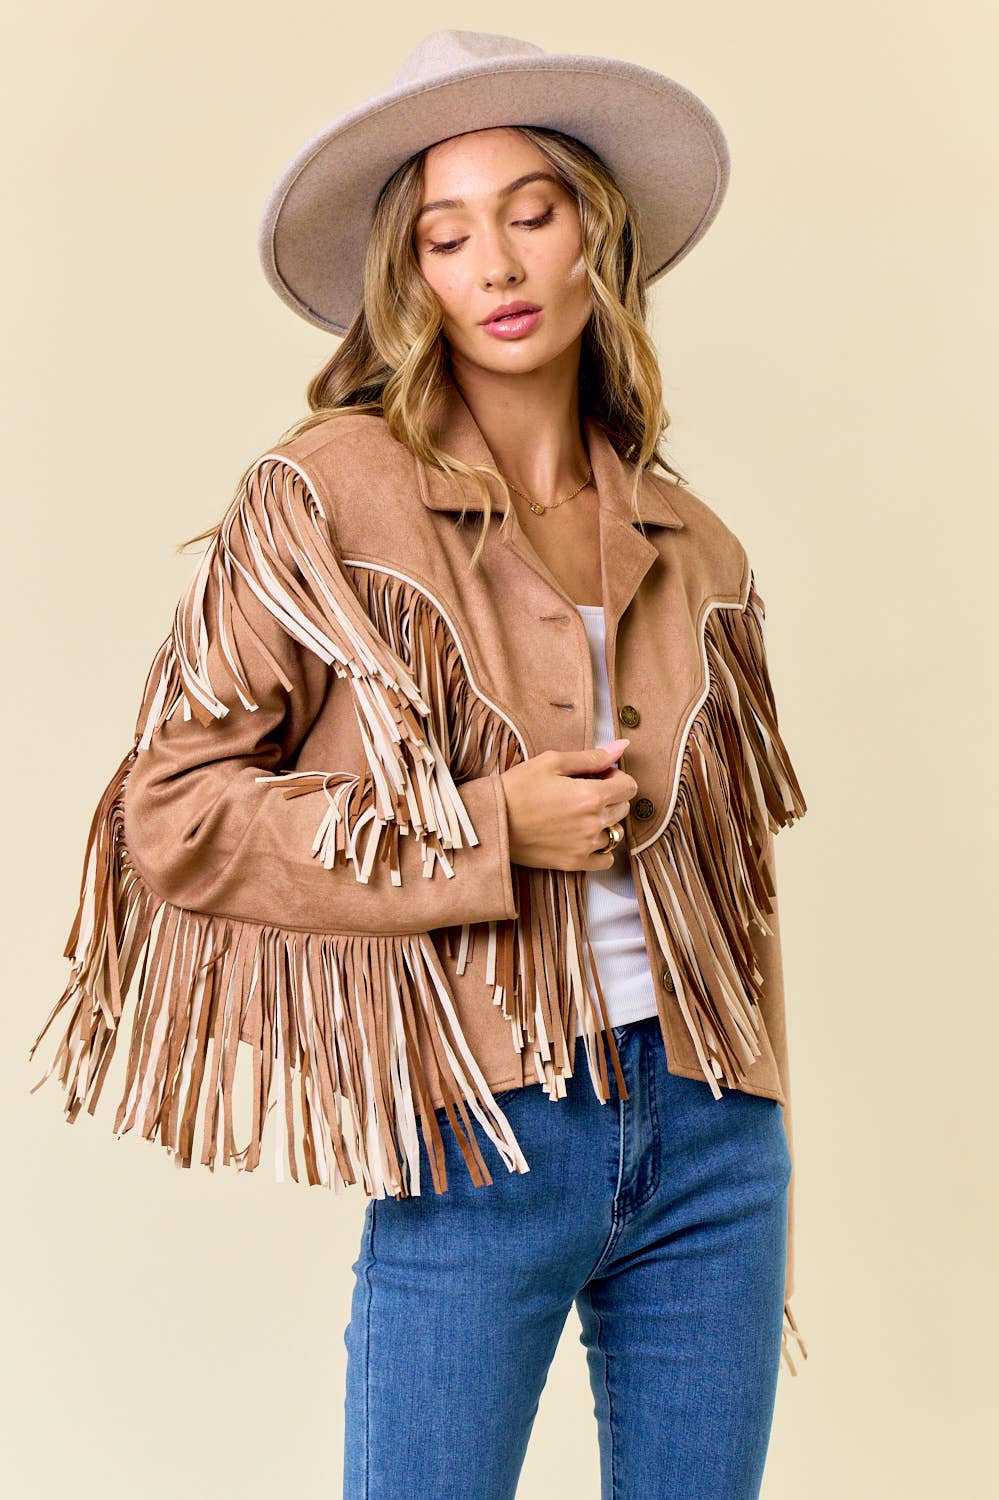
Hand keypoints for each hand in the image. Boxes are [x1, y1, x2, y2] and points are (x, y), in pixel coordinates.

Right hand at [499, 738, 636, 870]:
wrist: (491, 821)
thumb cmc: (518, 788)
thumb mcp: (553, 762)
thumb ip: (592, 757)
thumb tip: (622, 747)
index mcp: (591, 795)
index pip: (629, 787)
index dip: (616, 777)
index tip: (600, 776)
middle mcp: (593, 823)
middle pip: (623, 808)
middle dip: (610, 797)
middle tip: (584, 791)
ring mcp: (585, 846)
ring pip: (615, 833)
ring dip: (605, 822)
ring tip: (580, 814)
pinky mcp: (574, 863)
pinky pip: (606, 860)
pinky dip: (602, 849)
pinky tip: (584, 837)